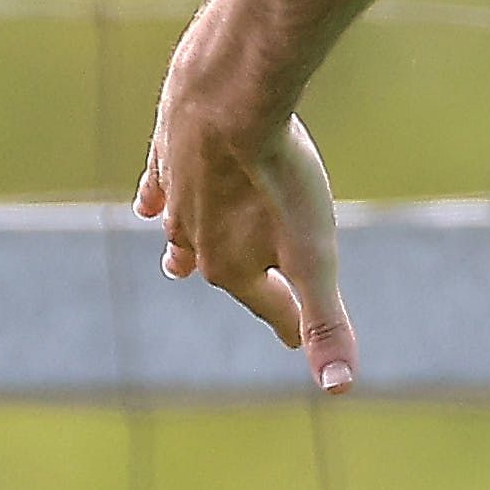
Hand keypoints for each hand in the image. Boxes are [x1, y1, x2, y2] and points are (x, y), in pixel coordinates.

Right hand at [139, 95, 354, 391]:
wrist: (230, 99)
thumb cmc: (278, 181)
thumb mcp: (316, 258)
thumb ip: (324, 323)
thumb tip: (339, 390)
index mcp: (229, 269)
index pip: (271, 307)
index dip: (291, 323)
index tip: (299, 339)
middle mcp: (194, 238)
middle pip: (218, 270)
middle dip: (235, 283)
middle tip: (242, 295)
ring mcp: (175, 193)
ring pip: (179, 232)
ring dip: (182, 247)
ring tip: (173, 264)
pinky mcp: (166, 151)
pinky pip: (159, 185)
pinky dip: (157, 197)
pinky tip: (149, 204)